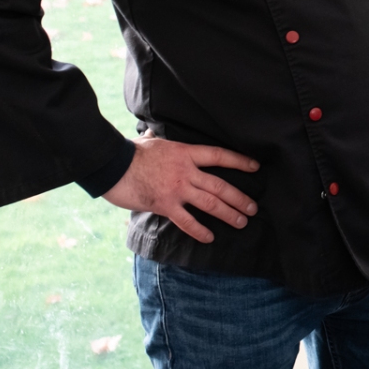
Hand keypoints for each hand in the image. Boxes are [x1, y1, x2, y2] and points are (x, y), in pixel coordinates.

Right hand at [102, 135, 258, 243]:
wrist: (112, 165)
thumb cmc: (131, 152)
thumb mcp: (152, 140)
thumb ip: (160, 139)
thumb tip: (153, 131)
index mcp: (186, 153)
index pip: (219, 156)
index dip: (239, 161)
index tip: (255, 167)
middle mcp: (186, 171)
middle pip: (220, 185)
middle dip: (240, 198)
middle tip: (253, 208)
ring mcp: (177, 189)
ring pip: (210, 203)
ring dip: (229, 214)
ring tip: (242, 221)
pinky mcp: (164, 205)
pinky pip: (187, 221)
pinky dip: (200, 230)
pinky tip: (210, 237)